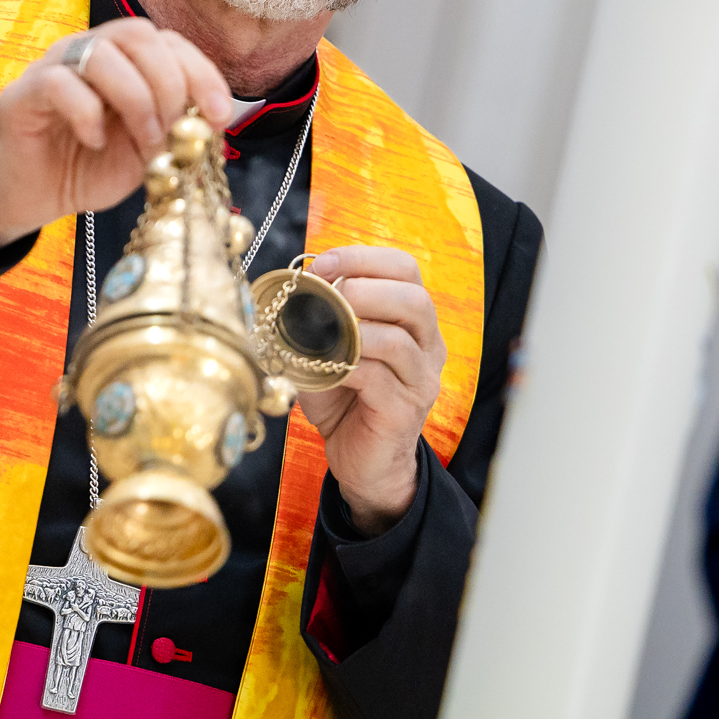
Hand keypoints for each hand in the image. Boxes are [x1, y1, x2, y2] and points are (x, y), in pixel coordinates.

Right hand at [0, 19, 231, 256]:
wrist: (32, 199)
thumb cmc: (89, 168)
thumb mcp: (146, 151)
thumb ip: (175, 128)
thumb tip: (213, 118)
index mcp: (123, 60)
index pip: (168, 42)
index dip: (201, 72)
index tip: (218, 116)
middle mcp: (89, 51)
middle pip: (139, 34)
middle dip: (169, 84)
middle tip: (171, 130)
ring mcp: (53, 67)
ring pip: (103, 52)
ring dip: (136, 100)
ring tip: (141, 140)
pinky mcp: (23, 93)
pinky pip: (60, 83)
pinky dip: (88, 113)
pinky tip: (95, 142)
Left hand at [294, 246, 444, 533]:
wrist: (362, 461)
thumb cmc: (345, 398)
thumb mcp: (329, 350)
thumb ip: (319, 319)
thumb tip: (292, 287)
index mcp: (412, 320)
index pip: (405, 269)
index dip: (362, 258)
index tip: (322, 265)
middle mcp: (427, 345)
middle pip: (415, 298)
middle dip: (364, 288)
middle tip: (326, 297)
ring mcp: (421, 380)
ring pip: (401, 340)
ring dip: (354, 328)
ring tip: (322, 332)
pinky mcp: (405, 411)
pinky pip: (379, 379)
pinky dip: (346, 366)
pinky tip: (324, 368)